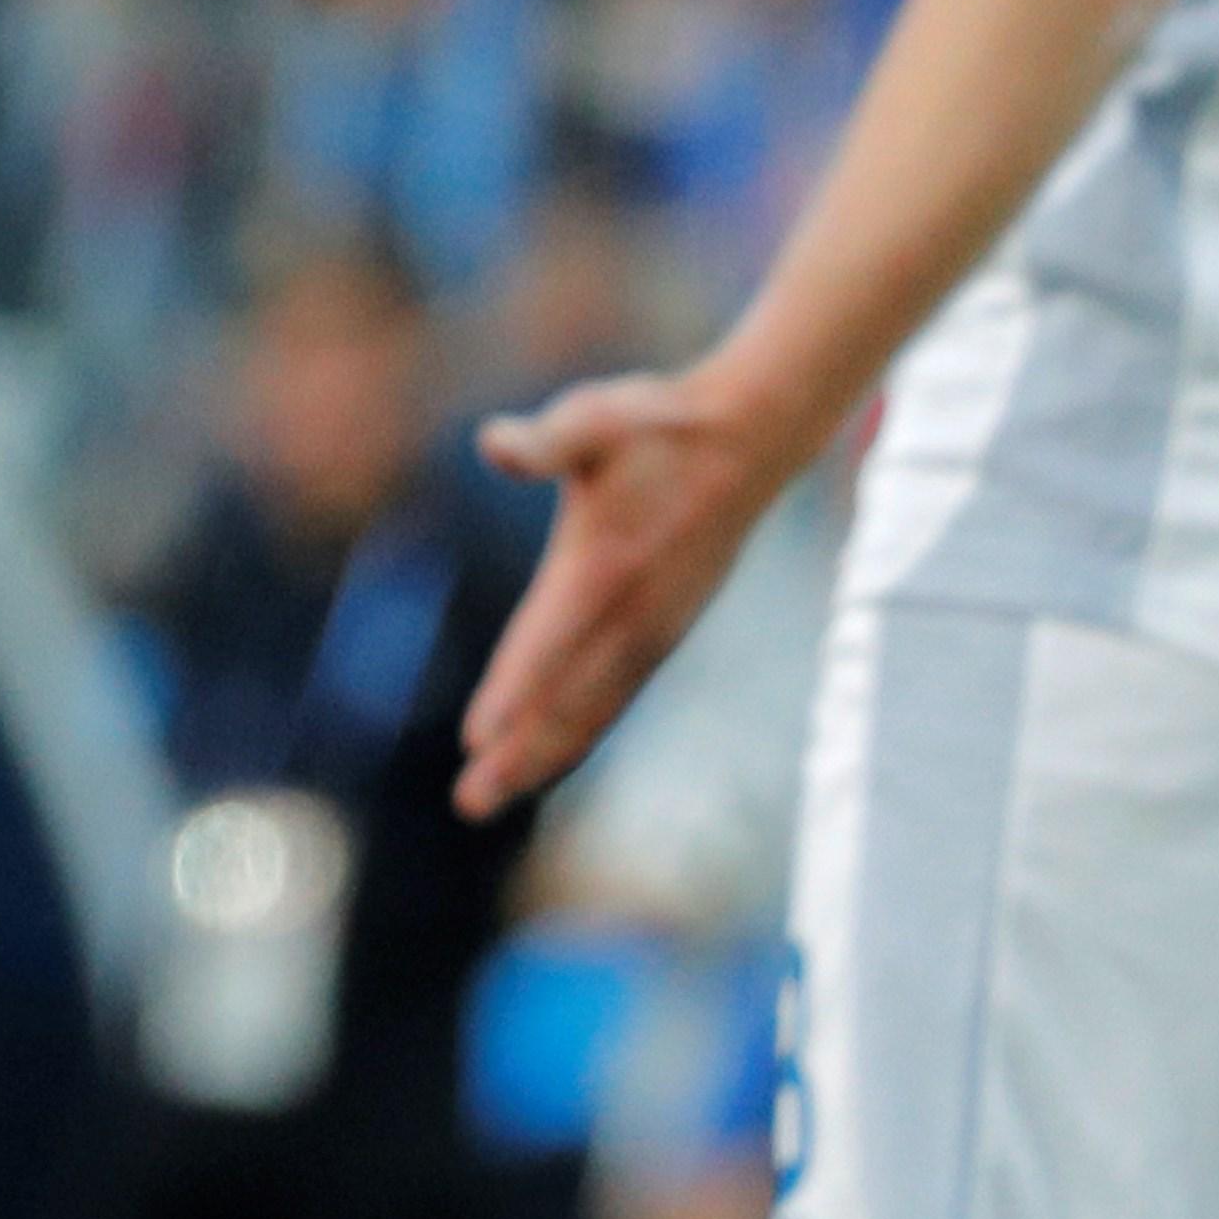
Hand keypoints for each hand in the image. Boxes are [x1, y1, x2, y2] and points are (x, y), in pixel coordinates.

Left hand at [455, 364, 799, 817]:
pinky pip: (619, 693)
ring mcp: (655, 626)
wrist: (749, 437)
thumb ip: (544, 442)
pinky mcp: (668, 628)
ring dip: (546, 751)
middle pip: (567, 695)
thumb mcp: (596, 417)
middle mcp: (631, 610)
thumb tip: (491, 443)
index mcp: (603, 565)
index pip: (547, 641)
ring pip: (594, 705)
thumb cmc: (661, 424)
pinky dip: (585, 728)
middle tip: (470, 802)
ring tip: (498, 794)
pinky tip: (559, 749)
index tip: (474, 741)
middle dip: (518, 751)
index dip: (510, 693)